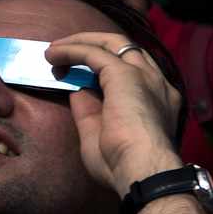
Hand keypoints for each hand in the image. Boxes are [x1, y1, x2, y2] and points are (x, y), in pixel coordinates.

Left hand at [44, 35, 184, 194]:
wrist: (142, 171)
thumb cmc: (125, 166)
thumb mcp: (99, 135)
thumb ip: (89, 110)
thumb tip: (77, 90)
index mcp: (159, 102)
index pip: (133, 72)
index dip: (104, 69)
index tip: (78, 76)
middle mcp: (157, 84)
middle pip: (126, 50)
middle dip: (94, 46)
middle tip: (65, 54)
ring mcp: (144, 76)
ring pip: (112, 43)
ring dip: (82, 43)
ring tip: (55, 50)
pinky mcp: (125, 74)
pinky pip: (94, 52)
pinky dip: (72, 50)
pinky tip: (53, 54)